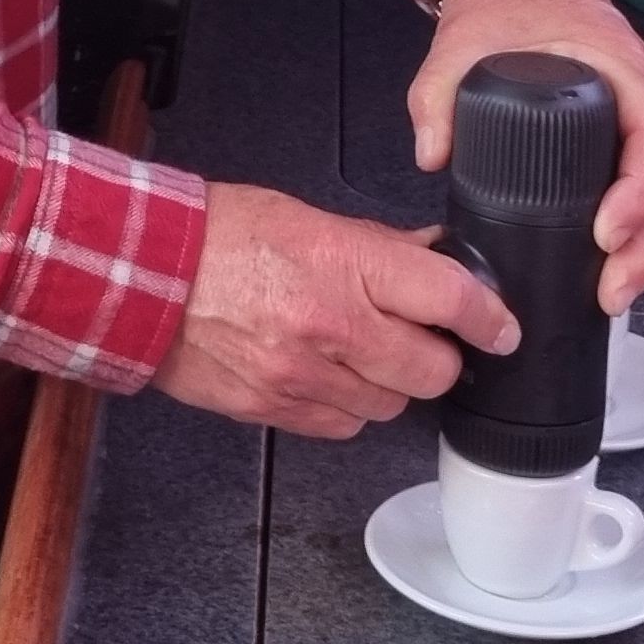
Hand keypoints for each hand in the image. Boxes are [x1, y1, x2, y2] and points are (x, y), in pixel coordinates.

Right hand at [151, 182, 512, 440]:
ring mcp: (302, 375)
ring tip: (362, 352)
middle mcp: (331, 326)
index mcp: (345, 264)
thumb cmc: (217, 236)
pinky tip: (328, 374)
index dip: (491, 316)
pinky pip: (343, 425)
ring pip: (392, 406)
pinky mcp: (275, 409)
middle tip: (425, 337)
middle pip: (433, 370)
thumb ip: (378, 246)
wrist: (142, 275)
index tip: (502, 325)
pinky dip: (347, 405)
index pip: (452, 298)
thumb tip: (435, 259)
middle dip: (439, 355)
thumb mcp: (309, 217)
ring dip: (391, 384)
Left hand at [407, 0, 643, 312]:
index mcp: (621, 66)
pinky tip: (610, 267)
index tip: (606, 235)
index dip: (640, 196)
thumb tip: (431, 153)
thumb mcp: (462, 38)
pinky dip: (638, 231)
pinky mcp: (626, 133)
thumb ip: (436, 94)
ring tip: (611, 296)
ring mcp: (642, 115)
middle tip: (611, 293)